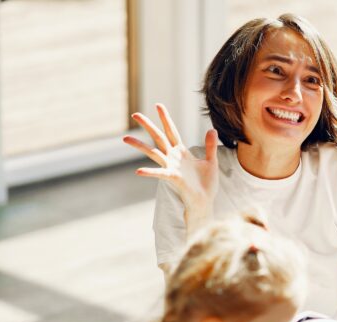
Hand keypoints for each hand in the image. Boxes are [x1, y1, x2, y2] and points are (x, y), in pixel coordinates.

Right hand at [123, 104, 218, 222]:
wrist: (205, 201)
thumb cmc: (207, 184)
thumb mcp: (211, 161)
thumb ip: (209, 146)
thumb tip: (211, 129)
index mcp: (182, 153)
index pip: (171, 131)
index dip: (165, 119)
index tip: (158, 105)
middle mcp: (173, 158)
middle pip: (158, 138)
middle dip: (148, 126)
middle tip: (135, 114)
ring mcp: (171, 167)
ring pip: (153, 153)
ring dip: (139, 146)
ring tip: (125, 138)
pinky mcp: (173, 178)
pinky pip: (160, 174)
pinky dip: (149, 172)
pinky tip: (138, 171)